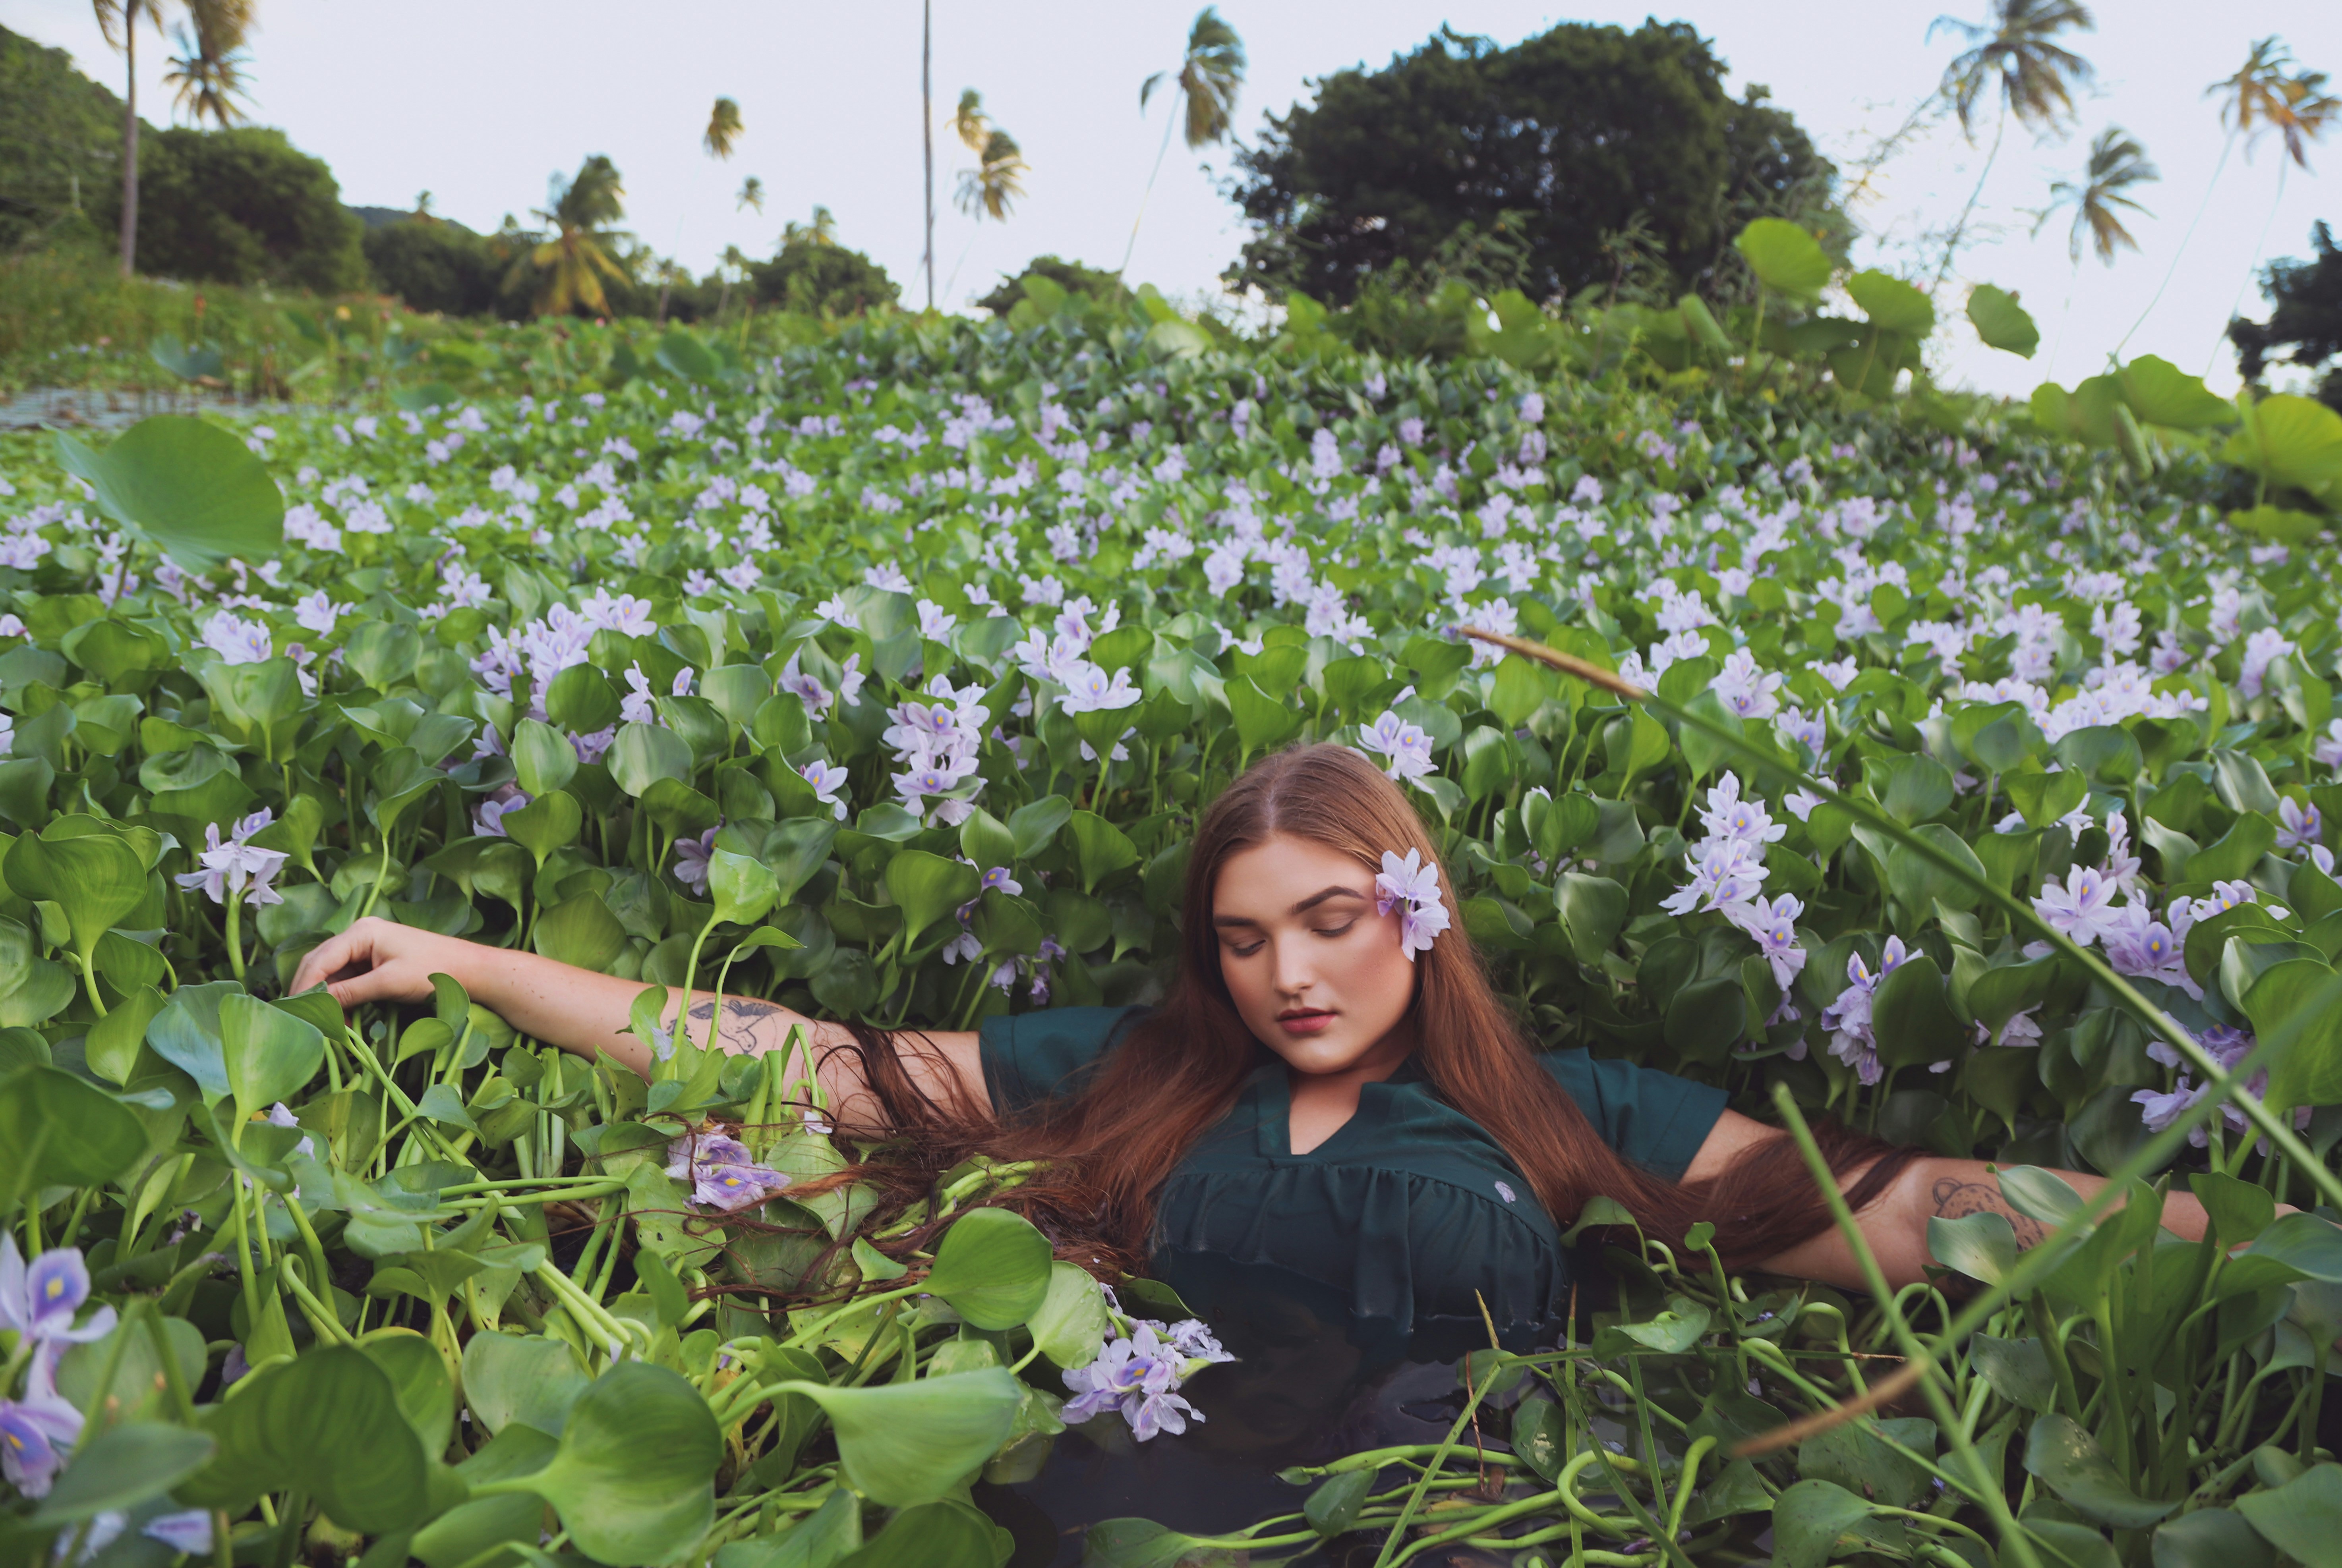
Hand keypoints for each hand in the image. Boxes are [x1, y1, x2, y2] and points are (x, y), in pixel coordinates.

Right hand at [290, 916, 469, 1008]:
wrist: (469, 969)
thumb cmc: (433, 970)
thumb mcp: (388, 983)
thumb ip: (350, 992)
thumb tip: (317, 1005)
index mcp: (361, 932)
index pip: (320, 959)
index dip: (304, 986)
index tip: (294, 1012)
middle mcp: (360, 935)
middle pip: (321, 964)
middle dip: (312, 993)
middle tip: (302, 1021)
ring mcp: (367, 947)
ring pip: (334, 974)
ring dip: (328, 999)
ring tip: (328, 1025)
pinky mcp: (375, 961)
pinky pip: (349, 979)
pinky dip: (343, 999)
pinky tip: (344, 1019)